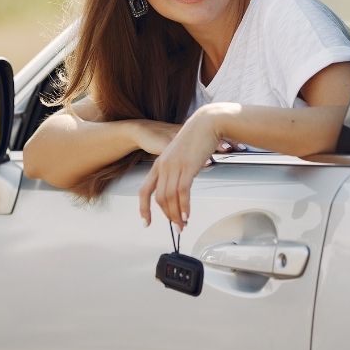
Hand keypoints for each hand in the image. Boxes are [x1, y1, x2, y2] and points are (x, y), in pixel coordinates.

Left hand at [138, 106, 221, 229]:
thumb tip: (181, 188)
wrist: (206, 123)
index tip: (146, 222)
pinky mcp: (187, 167)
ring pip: (170, 197)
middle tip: (177, 227)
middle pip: (159, 198)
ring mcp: (174, 166)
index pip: (144, 190)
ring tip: (183, 224)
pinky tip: (187, 214)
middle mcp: (163, 166)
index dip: (143, 208)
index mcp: (159, 164)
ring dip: (176, 215)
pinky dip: (184, 206)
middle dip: (167, 216)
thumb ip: (177, 170)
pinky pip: (182, 192)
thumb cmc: (196, 138)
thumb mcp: (180, 156)